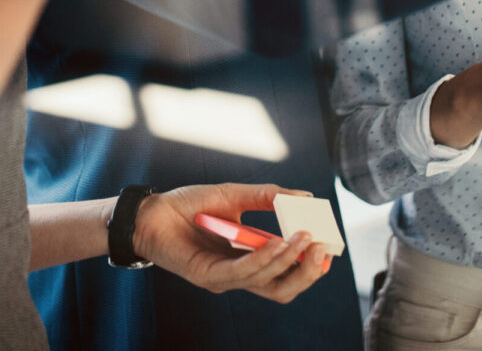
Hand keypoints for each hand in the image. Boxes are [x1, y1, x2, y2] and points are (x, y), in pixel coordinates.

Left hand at [132, 183, 331, 303]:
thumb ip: (269, 196)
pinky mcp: (207, 277)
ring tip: (307, 239)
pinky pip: (242, 272)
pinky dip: (265, 258)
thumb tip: (306, 196)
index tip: (331, 245)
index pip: (288, 271)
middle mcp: (240, 273)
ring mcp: (224, 278)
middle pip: (283, 287)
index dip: (310, 264)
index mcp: (250, 257)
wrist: (151, 210)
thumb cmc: (190, 203)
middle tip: (326, 248)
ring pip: (267, 283)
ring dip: (291, 263)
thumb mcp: (236, 194)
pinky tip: (279, 241)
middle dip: (308, 272)